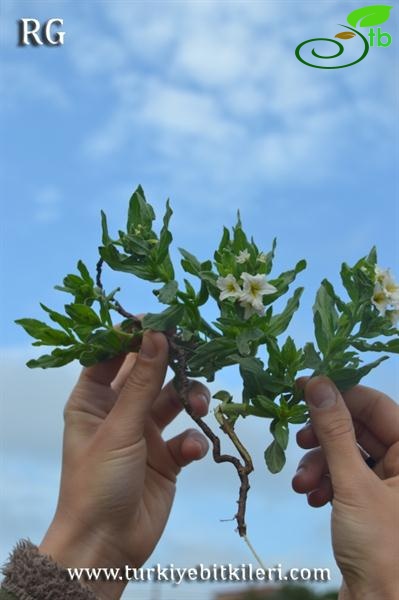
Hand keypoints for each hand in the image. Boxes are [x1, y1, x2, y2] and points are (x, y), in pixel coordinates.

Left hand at [39, 331, 209, 599]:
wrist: (107, 545)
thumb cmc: (97, 482)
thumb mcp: (119, 427)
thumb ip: (142, 381)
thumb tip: (157, 334)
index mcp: (93, 400)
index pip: (111, 355)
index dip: (133, 335)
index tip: (161, 319)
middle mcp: (119, 411)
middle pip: (150, 374)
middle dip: (172, 364)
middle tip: (195, 351)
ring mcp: (144, 434)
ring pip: (174, 401)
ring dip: (190, 398)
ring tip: (201, 403)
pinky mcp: (167, 457)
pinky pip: (186, 436)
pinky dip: (193, 439)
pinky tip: (191, 451)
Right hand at [292, 376, 398, 599]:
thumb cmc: (382, 549)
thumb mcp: (353, 483)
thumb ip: (334, 431)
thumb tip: (318, 385)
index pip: (375, 404)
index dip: (339, 394)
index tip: (303, 388)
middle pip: (356, 428)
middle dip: (323, 437)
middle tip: (299, 439)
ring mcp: (385, 482)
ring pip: (344, 452)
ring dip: (318, 464)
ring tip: (303, 484)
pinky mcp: (368, 500)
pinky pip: (342, 475)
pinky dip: (323, 482)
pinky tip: (312, 498)